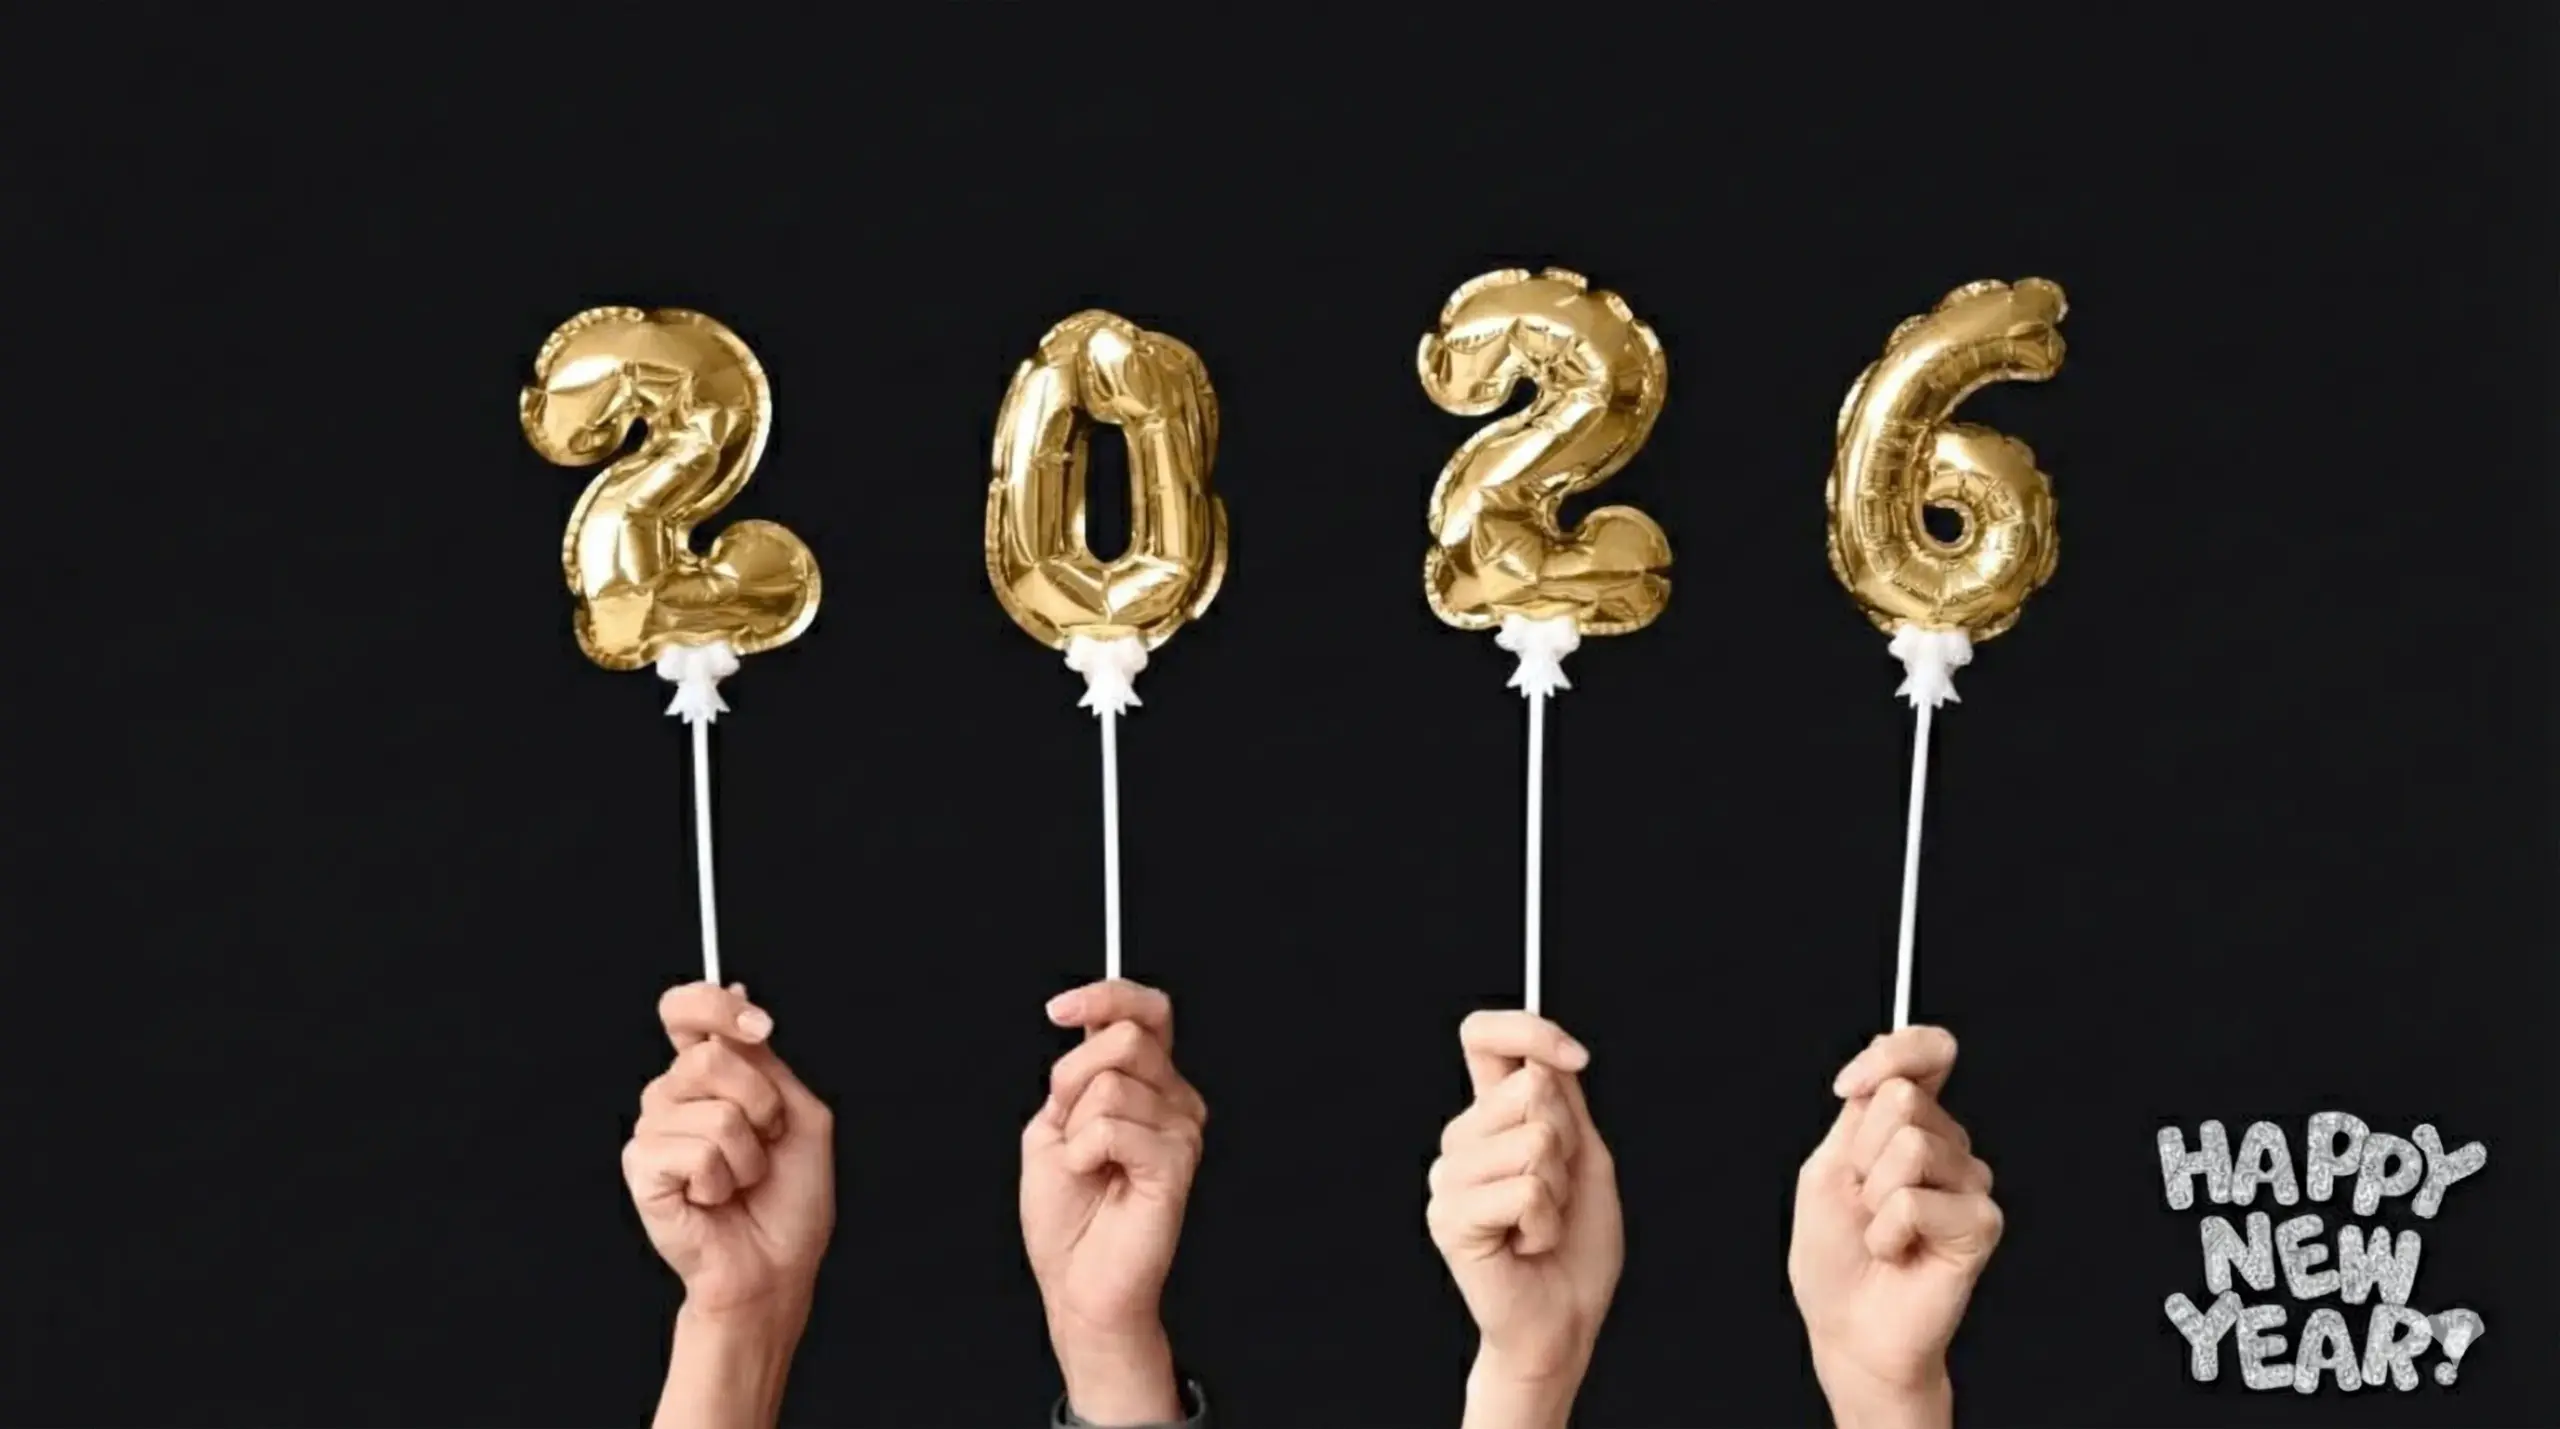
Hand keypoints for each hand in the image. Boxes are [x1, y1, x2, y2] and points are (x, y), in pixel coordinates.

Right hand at [624, 983, 836, 1405]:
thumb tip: (733, 992)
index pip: (685, 1010)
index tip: (759, 1027)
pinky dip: (724, 1180)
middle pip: (709, 1058)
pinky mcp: (641, 1169)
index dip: (713, 1006)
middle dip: (760, 1104)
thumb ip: (764, 1060)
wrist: (776, 1266)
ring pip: (715, 1112)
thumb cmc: (789, 1197)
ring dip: (748, 1154)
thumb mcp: (797, 1113)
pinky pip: (696, 1152)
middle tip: (765, 1141)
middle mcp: (672, 1095)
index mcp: (708, 1075)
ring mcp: (652, 1131)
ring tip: (740, 1179)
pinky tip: (714, 1200)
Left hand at [1020, 980, 1205, 1425]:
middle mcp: (1175, 1099)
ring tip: (1087, 1169)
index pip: (1147, 1012)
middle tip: (1067, 1128)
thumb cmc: (1067, 1215)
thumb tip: (1089, 1029)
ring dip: (1075, 1129)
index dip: (1106, 996)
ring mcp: (1181, 1129)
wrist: (1076, 1283)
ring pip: (1109, 1084)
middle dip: (1072, 1078)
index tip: (1058, 1010)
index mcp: (1148, 1084)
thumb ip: (1076, 1075)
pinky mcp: (1177, 1161)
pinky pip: (1111, 1126)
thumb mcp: (1054, 1125)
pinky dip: (1083, 1152)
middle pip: (1125, 1038)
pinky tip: (1096, 1179)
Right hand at [1426, 1012, 1621, 1428]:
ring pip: (1533, 1142)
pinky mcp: (1449, 1218)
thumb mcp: (1584, 1156)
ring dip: (1558, 1191)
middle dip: (1566, 1142)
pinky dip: (1545, 1224)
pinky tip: (1527, 1245)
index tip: (1575, 1059)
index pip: (1483, 1036)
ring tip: (1539, 1223)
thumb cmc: (1575, 1246)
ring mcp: (1448, 1178)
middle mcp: (1460, 1138)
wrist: (1564, 1320)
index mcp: (1489, 1115)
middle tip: (1555, 1191)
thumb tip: (1544, 1058)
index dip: (1529, 1029)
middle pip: (1529, 1088)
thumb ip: (1562, 1102)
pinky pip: (1525, 1191)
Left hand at [1788, 1027, 2000, 1428]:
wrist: (1849, 1326)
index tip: (1847, 1086)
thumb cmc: (1835, 1254)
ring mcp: (1969, 1182)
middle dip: (1861, 1151)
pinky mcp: (1982, 1222)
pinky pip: (1917, 1201)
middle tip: (1861, 1200)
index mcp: (1909, 1122)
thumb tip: (1888, 1062)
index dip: (1894, 1051)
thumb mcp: (1828, 1166)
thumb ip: (1862, 1110)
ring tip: (1879, 1231)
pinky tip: (1897, 1252)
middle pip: (1905, 1097)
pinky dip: (1888, 1231)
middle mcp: (1947, 1145)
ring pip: (1912, 1146)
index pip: (1927, 1051)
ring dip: (1873, 1197)